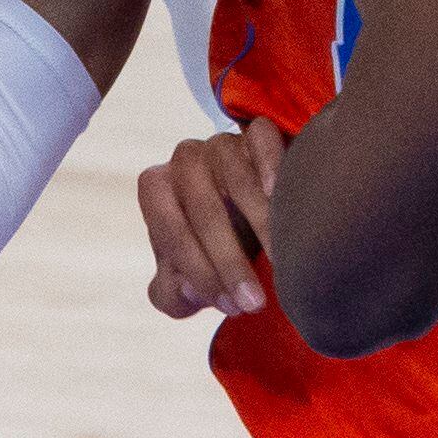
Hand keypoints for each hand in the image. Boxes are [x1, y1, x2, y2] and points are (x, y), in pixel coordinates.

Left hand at [139, 120, 285, 317]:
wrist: (257, 220)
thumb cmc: (216, 251)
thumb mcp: (190, 282)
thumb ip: (174, 294)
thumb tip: (189, 288)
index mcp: (157, 190)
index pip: (168, 227)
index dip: (196, 268)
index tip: (229, 306)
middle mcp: (184, 160)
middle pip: (202, 207)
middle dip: (228, 260)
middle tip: (254, 301)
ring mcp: (221, 142)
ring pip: (236, 177)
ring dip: (259, 224)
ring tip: (279, 263)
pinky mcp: (259, 131)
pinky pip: (261, 140)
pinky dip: (271, 165)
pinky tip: (280, 196)